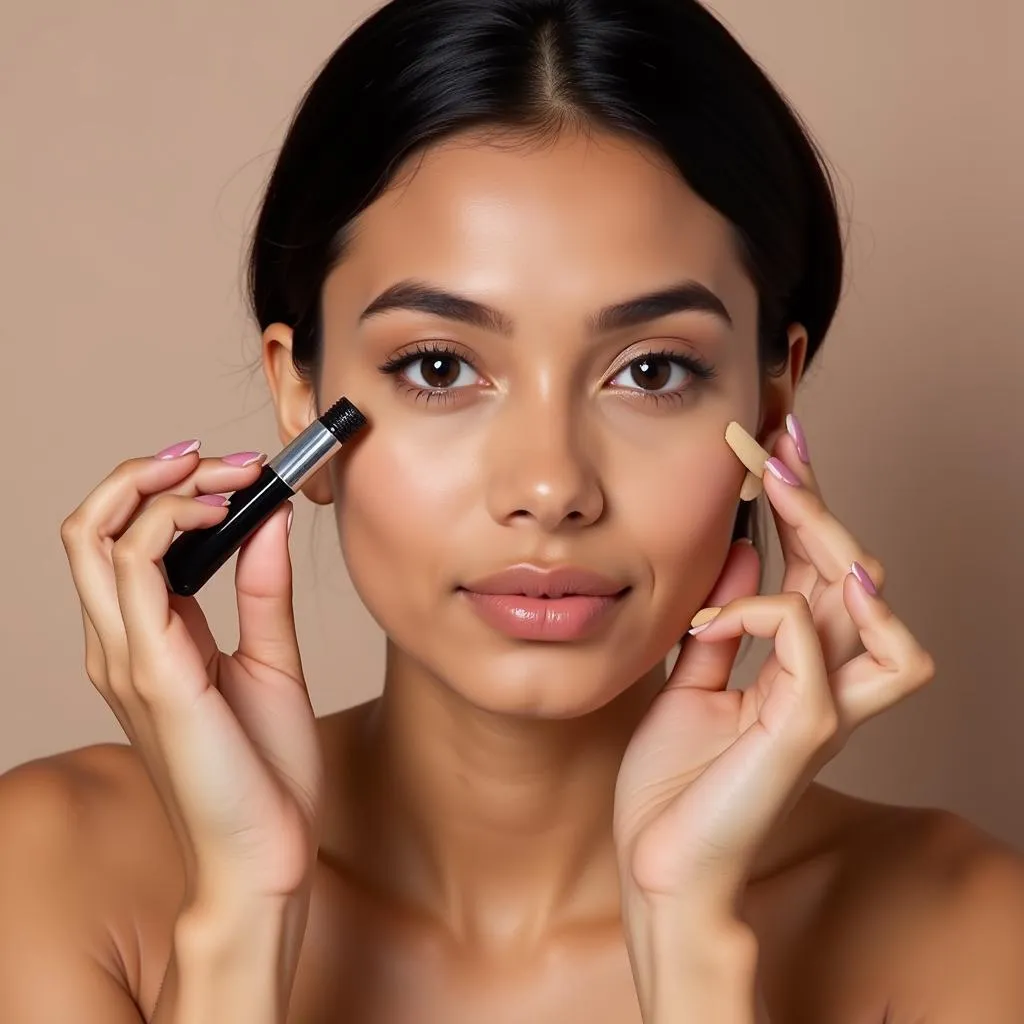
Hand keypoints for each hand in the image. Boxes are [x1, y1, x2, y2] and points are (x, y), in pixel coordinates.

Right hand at [60, 441, 322, 905]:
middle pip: (92, 526)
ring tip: (227, 476)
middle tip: (220, 460)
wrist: (265, 855)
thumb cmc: (263, 770)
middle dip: (150, 473)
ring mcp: (127, 659)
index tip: (233, 470)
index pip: (121, 540)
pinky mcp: (154, 674)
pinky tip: (224, 517)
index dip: (165, 490)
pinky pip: (135, 573)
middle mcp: (120, 645)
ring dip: (161, 486)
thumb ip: (262, 591)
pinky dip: (173, 526)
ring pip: (99, 536)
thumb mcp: (272, 660)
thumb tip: (268, 519)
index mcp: (146, 642)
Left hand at [613, 424, 935, 915]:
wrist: (660, 867)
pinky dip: (758, 609)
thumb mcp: (691, 682)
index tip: (770, 442)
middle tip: (772, 444)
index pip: (819, 568)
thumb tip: (745, 550)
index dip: (804, 502)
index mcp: (797, 666)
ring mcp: (824, 704)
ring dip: (826, 537)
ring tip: (780, 497)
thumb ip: (724, 623)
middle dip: (816, 497)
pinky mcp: (806, 729)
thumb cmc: (673, 784)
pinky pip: (804, 639)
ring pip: (866, 598)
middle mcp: (825, 679)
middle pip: (855, 568)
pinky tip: (708, 619)